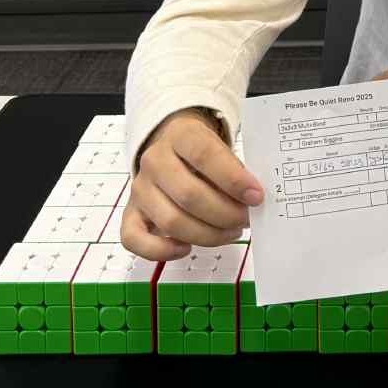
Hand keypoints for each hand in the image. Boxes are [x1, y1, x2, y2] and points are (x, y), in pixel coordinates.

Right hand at [121, 108, 263, 260]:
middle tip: (245, 220)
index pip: (205, 156)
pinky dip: (161, 251)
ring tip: (230, 232)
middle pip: (189, 195)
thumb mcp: (223, 150)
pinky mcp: (131, 214)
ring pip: (170, 221)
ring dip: (207, 235)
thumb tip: (252, 201)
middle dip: (225, 214)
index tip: (256, 196)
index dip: (234, 180)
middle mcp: (155, 160)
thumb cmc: (204, 155)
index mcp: (181, 136)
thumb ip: (235, 172)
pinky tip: (186, 248)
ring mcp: (140, 188)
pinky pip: (135, 240)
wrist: (173, 150)